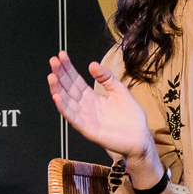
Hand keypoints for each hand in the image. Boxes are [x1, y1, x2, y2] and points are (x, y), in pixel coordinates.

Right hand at [48, 53, 158, 168]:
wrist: (140, 138)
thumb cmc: (131, 117)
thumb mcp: (119, 90)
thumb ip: (106, 77)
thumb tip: (92, 64)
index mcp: (92, 97)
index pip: (76, 80)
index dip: (68, 68)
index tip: (61, 55)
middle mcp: (85, 107)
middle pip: (68, 89)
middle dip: (60, 75)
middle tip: (53, 61)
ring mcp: (85, 118)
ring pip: (67, 102)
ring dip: (57, 90)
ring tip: (51, 77)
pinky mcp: (88, 130)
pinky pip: (73, 118)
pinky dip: (64, 108)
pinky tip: (58, 97)